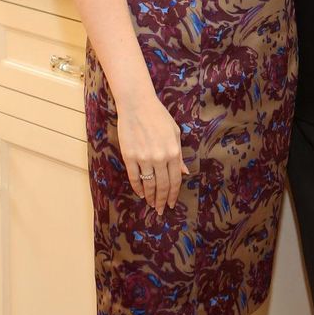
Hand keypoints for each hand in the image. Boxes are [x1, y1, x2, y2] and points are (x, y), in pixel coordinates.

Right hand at [116, 94, 187, 212]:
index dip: (173, 194)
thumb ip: (179, 156)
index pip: (175, 180)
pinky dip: (137, 188)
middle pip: (162, 186)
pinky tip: (140, 194)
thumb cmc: (159, 117)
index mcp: (173, 152)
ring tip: (151, 205)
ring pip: (148, 184)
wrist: (137, 104)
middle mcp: (159, 157)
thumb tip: (184, 173)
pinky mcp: (129, 156)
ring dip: (150, 197)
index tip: (172, 204)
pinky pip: (134, 177)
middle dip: (162, 200)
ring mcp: (143, 157)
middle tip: (161, 210)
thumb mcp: (175, 134)